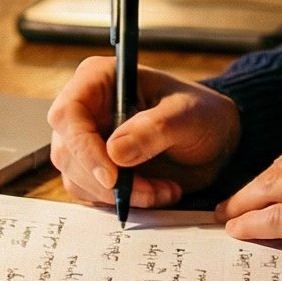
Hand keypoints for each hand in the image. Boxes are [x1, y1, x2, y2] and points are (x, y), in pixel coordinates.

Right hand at [47, 55, 240, 209]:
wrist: (214, 141)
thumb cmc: (201, 115)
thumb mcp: (187, 116)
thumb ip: (153, 129)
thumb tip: (114, 151)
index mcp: (99, 79)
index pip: (68, 113)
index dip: (83, 147)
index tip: (112, 177)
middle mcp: (85, 108)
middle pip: (67, 151)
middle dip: (106, 181)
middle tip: (151, 191)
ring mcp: (86, 140)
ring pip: (76, 177)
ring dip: (118, 195)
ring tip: (163, 190)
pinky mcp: (93, 168)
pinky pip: (91, 193)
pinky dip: (122, 201)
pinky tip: (156, 192)